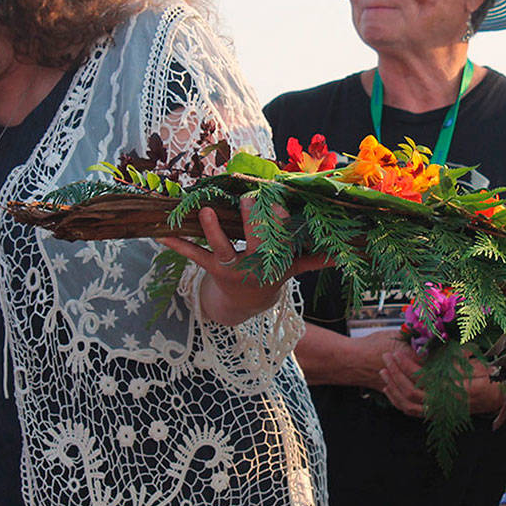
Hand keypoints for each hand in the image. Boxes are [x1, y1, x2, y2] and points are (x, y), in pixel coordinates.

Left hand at [161, 196, 328, 324]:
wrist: (243, 306)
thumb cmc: (271, 275)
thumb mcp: (293, 268)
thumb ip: (316, 259)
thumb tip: (346, 254)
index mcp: (275, 261)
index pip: (280, 238)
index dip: (277, 221)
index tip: (277, 201)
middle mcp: (253, 264)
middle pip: (253, 242)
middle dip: (251, 222)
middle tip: (247, 199)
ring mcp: (229, 267)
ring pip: (221, 248)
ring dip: (212, 230)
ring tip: (205, 211)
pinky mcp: (209, 268)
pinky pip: (192, 255)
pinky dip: (176, 244)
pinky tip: (160, 234)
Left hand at [379, 344, 505, 416]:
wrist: (497, 396)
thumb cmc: (487, 375)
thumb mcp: (471, 361)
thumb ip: (449, 356)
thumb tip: (425, 348)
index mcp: (453, 390)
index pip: (422, 380)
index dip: (406, 366)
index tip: (398, 352)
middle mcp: (444, 404)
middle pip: (410, 393)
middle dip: (395, 374)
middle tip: (386, 356)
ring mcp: (438, 412)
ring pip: (407, 405)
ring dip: (393, 388)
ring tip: (383, 371)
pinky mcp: (434, 414)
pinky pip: (410, 411)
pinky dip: (397, 400)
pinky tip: (388, 388)